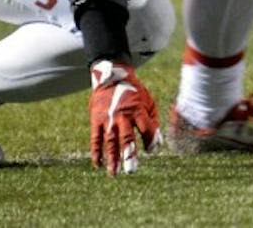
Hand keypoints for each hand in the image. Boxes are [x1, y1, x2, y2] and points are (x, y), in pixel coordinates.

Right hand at [89, 60, 160, 175]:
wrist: (112, 78)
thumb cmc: (134, 93)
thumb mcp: (148, 102)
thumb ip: (153, 122)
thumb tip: (156, 144)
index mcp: (138, 110)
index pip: (146, 128)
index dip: (149, 140)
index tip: (150, 150)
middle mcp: (122, 115)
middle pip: (127, 137)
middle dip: (129, 154)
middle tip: (131, 170)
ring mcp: (108, 119)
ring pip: (110, 141)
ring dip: (112, 158)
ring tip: (114, 173)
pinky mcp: (96, 120)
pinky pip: (95, 139)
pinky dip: (96, 152)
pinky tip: (98, 164)